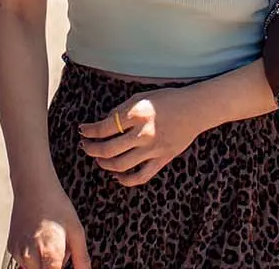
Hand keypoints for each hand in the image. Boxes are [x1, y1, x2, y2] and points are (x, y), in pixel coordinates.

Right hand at [6, 190, 90, 268]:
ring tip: (52, 241)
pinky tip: (40, 238)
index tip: (65, 262)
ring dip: (45, 263)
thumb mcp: (76, 232)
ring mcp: (18, 253)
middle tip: (62, 249)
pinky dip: (35, 256)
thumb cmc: (57, 206)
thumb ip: (82, 259)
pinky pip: (26, 261)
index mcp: (49, 253)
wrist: (33, 187)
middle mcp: (30, 256)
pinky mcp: (11, 249)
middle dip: (55, 267)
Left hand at [77, 88, 201, 186]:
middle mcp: (143, 133)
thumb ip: (121, 111)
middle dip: (91, 149)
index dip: (89, 131)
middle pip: (107, 149)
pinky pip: (141, 176)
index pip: (103, 128)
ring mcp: (153, 148)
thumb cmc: (166, 100)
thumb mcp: (140, 97)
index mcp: (136, 114)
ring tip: (99, 159)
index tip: (83, 131)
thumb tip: (103, 126)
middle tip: (86, 146)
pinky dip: (126, 180)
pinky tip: (117, 175)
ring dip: (104, 164)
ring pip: (120, 165)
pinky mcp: (162, 159)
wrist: (195, 109)